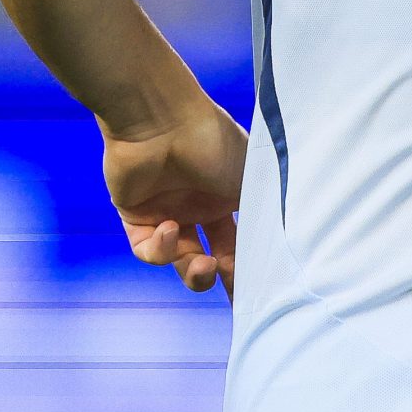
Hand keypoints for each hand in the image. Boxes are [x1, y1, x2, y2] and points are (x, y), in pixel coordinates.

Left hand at [102, 96, 245, 295]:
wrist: (162, 120)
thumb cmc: (214, 142)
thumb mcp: (252, 179)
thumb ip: (262, 215)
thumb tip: (277, 252)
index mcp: (227, 195)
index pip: (237, 240)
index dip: (244, 267)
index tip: (256, 291)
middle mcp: (197, 205)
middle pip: (207, 256)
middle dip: (218, 278)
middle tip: (228, 286)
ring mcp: (166, 211)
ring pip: (178, 259)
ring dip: (193, 271)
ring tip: (203, 264)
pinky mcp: (134, 215)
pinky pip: (146, 249)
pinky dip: (160, 249)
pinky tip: (170, 228)